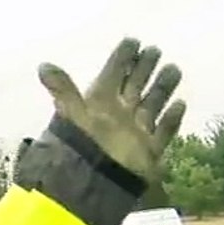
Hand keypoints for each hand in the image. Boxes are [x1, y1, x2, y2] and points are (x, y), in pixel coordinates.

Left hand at [36, 38, 186, 182]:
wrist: (94, 184)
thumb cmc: (81, 147)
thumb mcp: (72, 114)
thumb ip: (63, 89)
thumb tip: (42, 65)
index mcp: (100, 104)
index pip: (113, 74)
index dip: (122, 58)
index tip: (133, 40)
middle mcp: (118, 115)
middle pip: (134, 86)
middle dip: (144, 68)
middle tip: (155, 50)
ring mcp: (135, 133)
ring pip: (152, 104)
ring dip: (163, 87)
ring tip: (173, 68)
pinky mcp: (149, 151)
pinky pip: (164, 132)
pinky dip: (172, 119)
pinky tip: (180, 104)